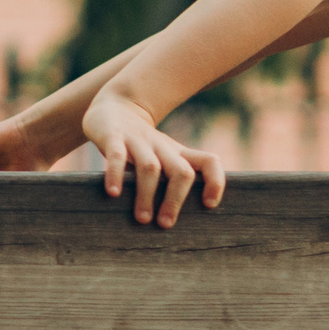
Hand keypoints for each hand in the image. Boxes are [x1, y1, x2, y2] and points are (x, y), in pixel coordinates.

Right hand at [82, 92, 225, 226]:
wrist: (115, 105)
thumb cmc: (142, 145)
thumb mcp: (163, 158)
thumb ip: (171, 182)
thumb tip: (173, 223)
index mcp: (178, 153)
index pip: (209, 162)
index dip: (216, 181)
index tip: (209, 205)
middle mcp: (162, 147)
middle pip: (181, 171)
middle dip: (176, 200)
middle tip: (165, 224)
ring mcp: (138, 141)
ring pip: (150, 167)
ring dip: (147, 195)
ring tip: (142, 219)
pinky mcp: (113, 137)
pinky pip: (117, 156)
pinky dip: (116, 175)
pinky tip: (113, 194)